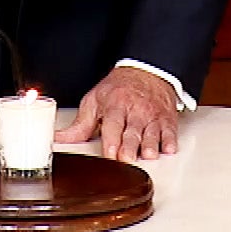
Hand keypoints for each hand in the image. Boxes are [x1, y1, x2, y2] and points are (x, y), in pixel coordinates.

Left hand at [54, 67, 179, 162]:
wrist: (146, 72)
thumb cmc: (118, 89)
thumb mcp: (95, 101)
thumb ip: (80, 125)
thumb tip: (59, 139)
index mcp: (116, 105)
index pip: (113, 124)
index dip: (112, 139)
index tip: (110, 152)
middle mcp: (135, 111)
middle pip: (133, 132)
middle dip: (130, 147)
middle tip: (127, 160)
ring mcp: (152, 116)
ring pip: (152, 133)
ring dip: (151, 145)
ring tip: (148, 155)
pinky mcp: (166, 121)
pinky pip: (170, 132)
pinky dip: (170, 141)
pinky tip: (168, 149)